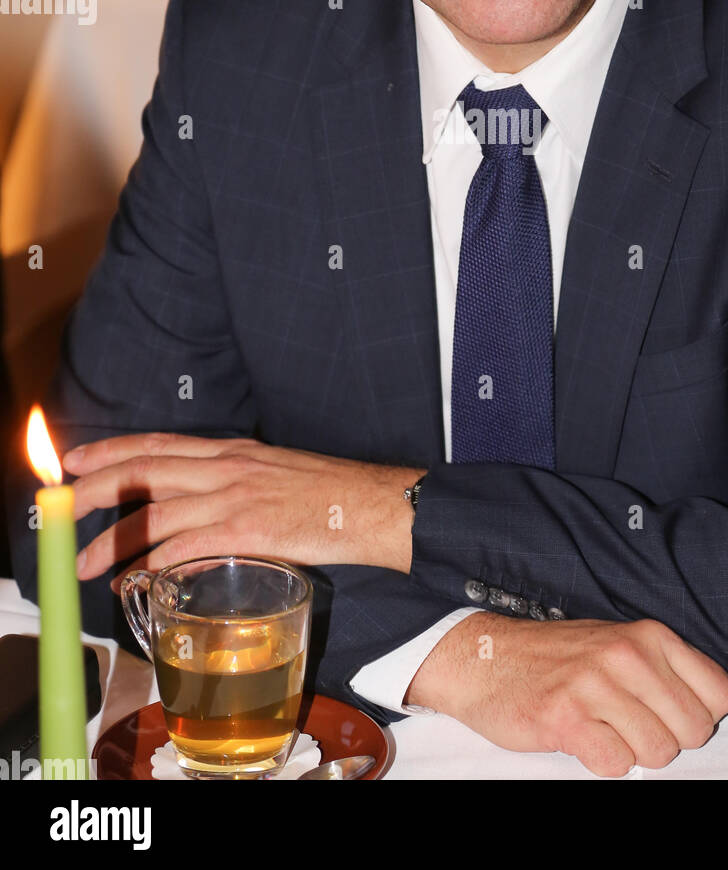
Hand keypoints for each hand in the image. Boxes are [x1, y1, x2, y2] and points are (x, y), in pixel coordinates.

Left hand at [63, 432, 418, 586]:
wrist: (374, 505)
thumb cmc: (332, 495)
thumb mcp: (276, 472)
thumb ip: (237, 482)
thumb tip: (204, 505)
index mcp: (234, 450)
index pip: (160, 443)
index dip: (113, 449)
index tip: (77, 459)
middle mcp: (228, 466)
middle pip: (145, 472)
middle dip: (94, 489)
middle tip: (56, 506)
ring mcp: (236, 497)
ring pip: (155, 515)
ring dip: (111, 540)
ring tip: (82, 563)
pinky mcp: (248, 531)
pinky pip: (184, 549)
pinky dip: (151, 566)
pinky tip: (134, 582)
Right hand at [405, 612, 727, 776]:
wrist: (486, 659)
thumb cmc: (559, 659)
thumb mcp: (620, 644)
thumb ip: (666, 670)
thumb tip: (709, 713)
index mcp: (649, 635)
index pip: (720, 695)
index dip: (698, 715)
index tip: (668, 713)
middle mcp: (627, 654)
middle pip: (694, 731)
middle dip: (667, 739)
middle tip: (630, 725)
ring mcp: (596, 684)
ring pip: (659, 752)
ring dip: (633, 751)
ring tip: (603, 728)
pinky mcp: (566, 717)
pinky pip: (617, 765)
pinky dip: (603, 761)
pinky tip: (582, 737)